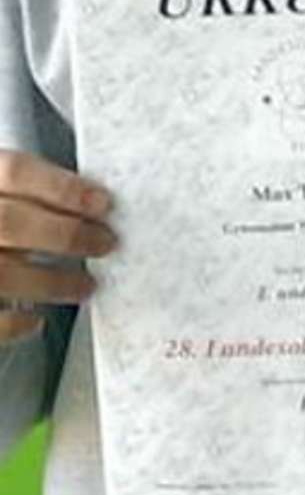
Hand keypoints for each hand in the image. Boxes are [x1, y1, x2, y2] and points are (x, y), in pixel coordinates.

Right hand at [0, 149, 116, 340]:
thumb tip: (83, 203)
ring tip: (85, 287)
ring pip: (1, 272)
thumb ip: (16, 191)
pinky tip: (34, 320)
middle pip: (11, 222)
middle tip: (105, 243)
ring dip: (53, 282)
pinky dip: (13, 323)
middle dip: (68, 235)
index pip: (14, 171)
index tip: (102, 203)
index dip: (63, 187)